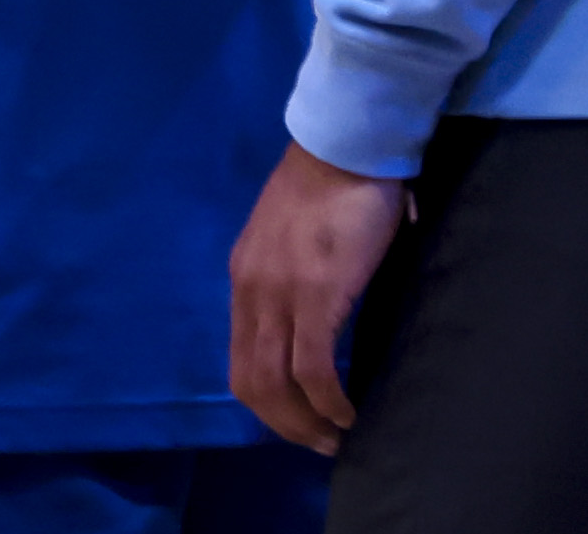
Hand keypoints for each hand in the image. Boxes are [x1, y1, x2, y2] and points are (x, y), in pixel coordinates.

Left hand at [229, 141, 406, 455]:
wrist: (348, 144)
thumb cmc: (333, 183)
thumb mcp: (292, 235)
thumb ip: (294, 273)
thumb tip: (322, 308)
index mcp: (244, 277)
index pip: (239, 360)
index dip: (267, 402)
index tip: (298, 419)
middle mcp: (252, 291)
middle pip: (251, 383)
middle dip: (285, 425)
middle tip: (320, 442)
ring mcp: (280, 295)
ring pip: (276, 384)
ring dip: (305, 423)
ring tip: (336, 437)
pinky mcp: (316, 295)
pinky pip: (312, 368)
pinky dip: (328, 401)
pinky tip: (348, 411)